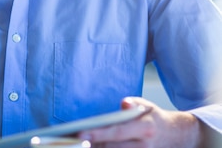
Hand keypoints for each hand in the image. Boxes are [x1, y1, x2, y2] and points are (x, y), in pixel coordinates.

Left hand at [77, 97, 203, 147]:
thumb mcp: (146, 105)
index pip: (117, 132)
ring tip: (76, 145)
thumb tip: (124, 104)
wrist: (176, 135)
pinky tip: (92, 147)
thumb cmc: (154, 117)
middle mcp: (144, 146)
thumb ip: (133, 103)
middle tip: (72, 142)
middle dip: (92, 146)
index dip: (98, 134)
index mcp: (145, 128)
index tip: (80, 134)